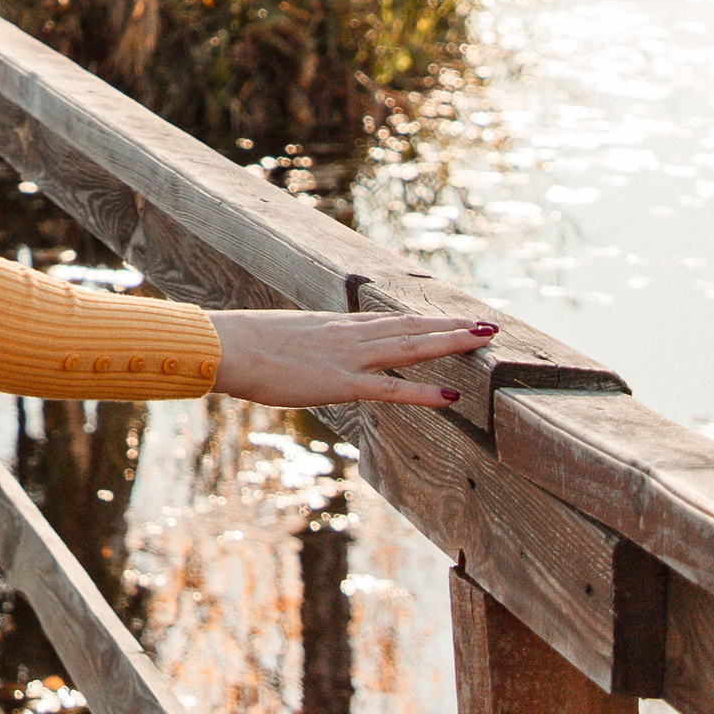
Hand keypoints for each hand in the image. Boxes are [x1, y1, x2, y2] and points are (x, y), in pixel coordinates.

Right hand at [206, 307, 497, 410]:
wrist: (227, 346)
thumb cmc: (241, 345)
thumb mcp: (278, 341)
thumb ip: (297, 348)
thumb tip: (294, 354)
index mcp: (333, 326)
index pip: (389, 320)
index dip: (423, 320)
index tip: (450, 318)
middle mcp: (348, 335)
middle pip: (409, 327)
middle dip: (450, 326)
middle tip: (487, 324)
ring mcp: (347, 357)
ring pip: (409, 346)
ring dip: (449, 343)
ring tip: (482, 340)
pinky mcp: (341, 382)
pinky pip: (390, 387)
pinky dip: (422, 391)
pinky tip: (451, 396)